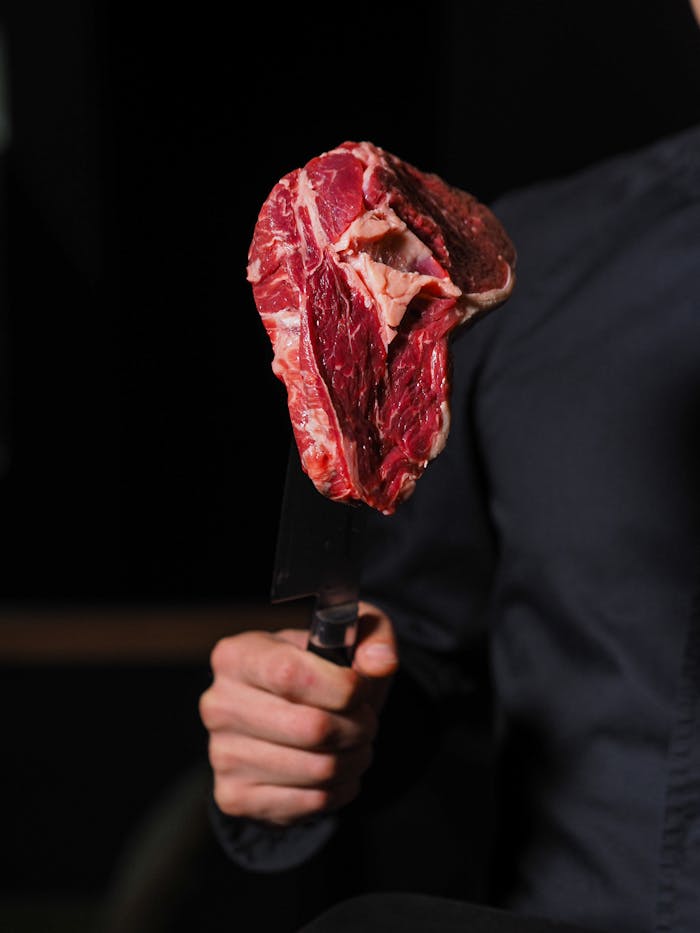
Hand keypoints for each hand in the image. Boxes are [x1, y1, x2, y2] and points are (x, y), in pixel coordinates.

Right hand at [199, 601, 397, 826]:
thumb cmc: (320, 670)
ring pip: (317, 769)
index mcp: (236, 656)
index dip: (341, 687)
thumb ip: (372, 635)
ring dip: (355, 759)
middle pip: (311, 728)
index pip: (289, 674)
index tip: (362, 689)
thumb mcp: (348, 636)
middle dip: (358, 727)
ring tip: (358, 744)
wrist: (293, 715)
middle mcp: (219, 705)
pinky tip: (339, 770)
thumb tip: (381, 662)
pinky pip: (310, 803)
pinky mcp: (235, 797)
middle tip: (367, 721)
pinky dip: (341, 789)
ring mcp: (222, 755)